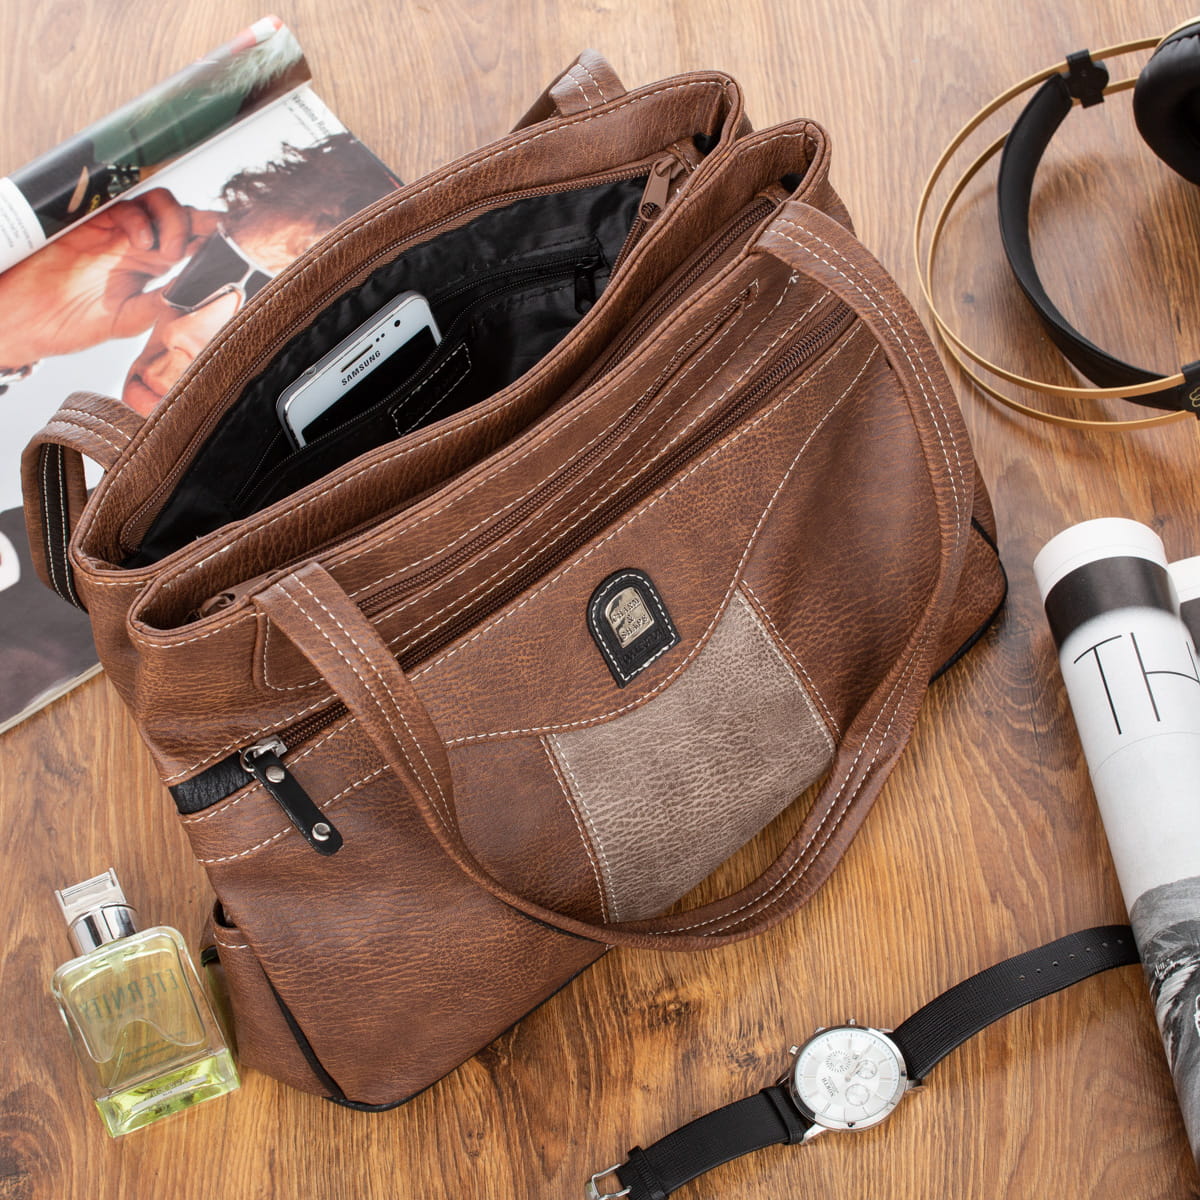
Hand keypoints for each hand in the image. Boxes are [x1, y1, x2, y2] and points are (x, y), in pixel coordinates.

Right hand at [0, 188, 218, 365]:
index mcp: (152, 268)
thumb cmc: (70, 323)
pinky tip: (142, 243)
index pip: (191, 245)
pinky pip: (126, 205)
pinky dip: (141, 218)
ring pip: (159, 204)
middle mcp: (139, 245)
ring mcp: (117, 231)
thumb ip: (163, 302)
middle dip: (201, 225)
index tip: (230, 249)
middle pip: (182, 217)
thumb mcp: (129, 320)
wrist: (24, 319)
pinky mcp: (93, 221)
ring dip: (174, 220)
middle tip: (203, 247)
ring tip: (171, 250)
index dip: (212, 242)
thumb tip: (201, 290)